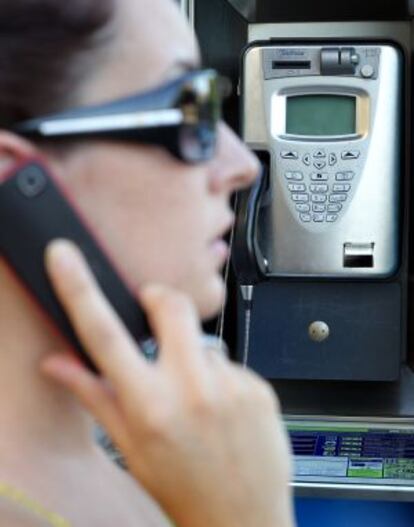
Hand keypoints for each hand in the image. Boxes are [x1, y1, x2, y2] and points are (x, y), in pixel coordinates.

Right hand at [41, 240, 293, 526]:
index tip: (66, 258)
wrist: (244, 518)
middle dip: (160, 300)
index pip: (104, 334)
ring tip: (197, 397)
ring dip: (193, 355)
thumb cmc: (184, 489)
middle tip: (156, 317)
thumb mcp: (130, 448)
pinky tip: (223, 408)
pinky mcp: (259, 385)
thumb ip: (96, 398)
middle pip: (172, 305)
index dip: (79, 289)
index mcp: (150, 406)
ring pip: (203, 341)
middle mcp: (192, 389)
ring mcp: (231, 384)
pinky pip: (230, 362)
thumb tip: (59, 365)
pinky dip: (221, 376)